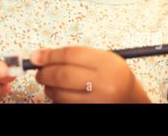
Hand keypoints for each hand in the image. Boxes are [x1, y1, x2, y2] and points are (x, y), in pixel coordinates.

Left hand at [31, 46, 149, 102]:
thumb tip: (43, 55)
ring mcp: (98, 101)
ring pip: (61, 94)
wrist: (131, 99)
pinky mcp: (90, 111)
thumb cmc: (115, 76)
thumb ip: (75, 55)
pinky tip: (59, 93)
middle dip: (45, 73)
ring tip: (50, 83)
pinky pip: (65, 105)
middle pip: (63, 75)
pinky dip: (57, 98)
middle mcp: (104, 84)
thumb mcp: (102, 58)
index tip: (36, 56)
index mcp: (107, 64)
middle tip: (39, 71)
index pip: (71, 55)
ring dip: (49, 88)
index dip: (49, 55)